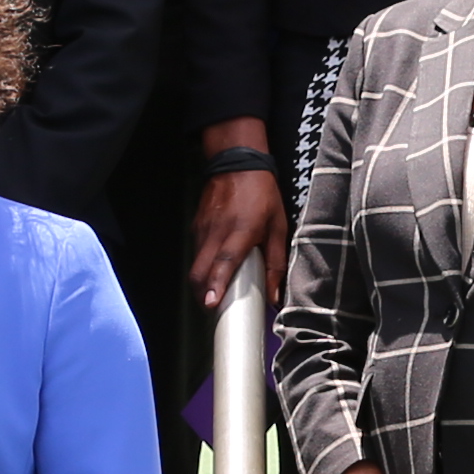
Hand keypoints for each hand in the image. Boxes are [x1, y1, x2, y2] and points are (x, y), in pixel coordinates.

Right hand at [186, 153, 285, 305]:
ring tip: (215, 294)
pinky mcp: (197, 227)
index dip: (216, 284)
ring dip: (202, 283)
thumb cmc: (262, 193)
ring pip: (195, 265)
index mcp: (240, 231)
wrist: (237, 163)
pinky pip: (196, 254)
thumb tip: (274, 296)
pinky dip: (202, 267)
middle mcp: (217, 231)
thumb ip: (276, 263)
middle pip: (200, 271)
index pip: (224, 261)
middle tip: (214, 309)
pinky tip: (213, 270)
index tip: (210, 303)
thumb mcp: (278, 227)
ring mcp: (203, 229)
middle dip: (203, 295)